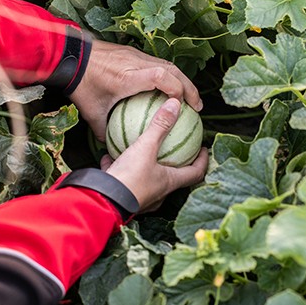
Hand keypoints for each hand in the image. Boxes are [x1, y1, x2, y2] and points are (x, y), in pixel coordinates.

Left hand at [70, 39, 202, 140]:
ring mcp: (135, 55)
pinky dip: (167, 75)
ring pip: (167, 64)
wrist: (70, 55)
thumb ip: (103, 130)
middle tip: (197, 106)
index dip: (178, 90)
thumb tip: (112, 146)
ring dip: (180, 80)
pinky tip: (165, 89)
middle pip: (172, 70)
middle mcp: (136, 63)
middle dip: (189, 87)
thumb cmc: (81, 84)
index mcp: (129, 77)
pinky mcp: (131, 52)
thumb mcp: (91, 112)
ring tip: (186, 97)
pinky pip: (155, 63)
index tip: (183, 107)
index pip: (162, 77)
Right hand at [100, 98, 208, 212]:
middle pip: (173, 177)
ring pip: (147, 179)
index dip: (202, 161)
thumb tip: (175, 104)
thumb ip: (160, 125)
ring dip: (147, 167)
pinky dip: (121, 169)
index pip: (195, 173)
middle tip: (175, 149)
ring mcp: (140, 197)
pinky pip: (124, 180)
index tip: (203, 149)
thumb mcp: (145, 147)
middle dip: (175, 163)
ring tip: (143, 152)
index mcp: (169, 183)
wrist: (103, 200)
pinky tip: (110, 157)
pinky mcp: (122, 197)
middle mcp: (158, 193)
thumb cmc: (130, 177)